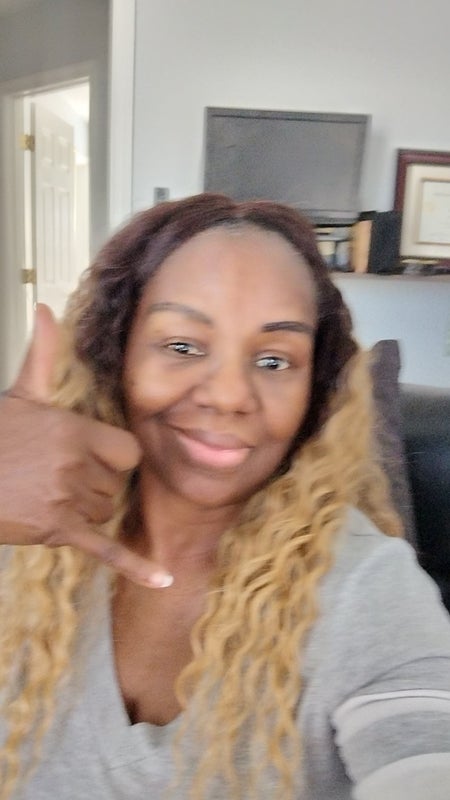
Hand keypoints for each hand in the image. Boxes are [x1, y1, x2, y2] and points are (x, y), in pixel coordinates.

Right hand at [0, 304, 172, 587]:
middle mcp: (75, 464)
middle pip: (116, 485)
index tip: (91, 457)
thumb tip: (45, 309)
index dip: (113, 457)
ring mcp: (66, 499)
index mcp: (75, 430)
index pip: (127, 452)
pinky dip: (135, 567)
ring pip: (105, 512)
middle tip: (56, 477)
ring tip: (47, 496)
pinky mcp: (57, 530)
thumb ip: (43, 354)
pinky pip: (105, 550)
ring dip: (86, 510)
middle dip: (94, 484)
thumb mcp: (20, 393)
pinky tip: (164, 581)